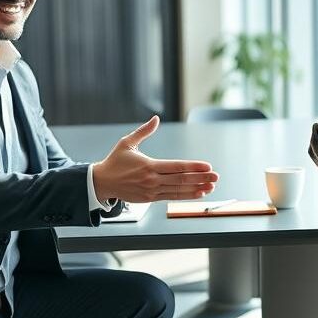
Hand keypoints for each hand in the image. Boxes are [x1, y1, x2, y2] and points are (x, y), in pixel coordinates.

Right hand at [91, 116, 218, 202]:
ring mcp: (151, 191)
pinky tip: (198, 193)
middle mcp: (152, 179)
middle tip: (215, 176)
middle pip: (181, 179)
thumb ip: (144, 131)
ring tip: (211, 186)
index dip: (194, 167)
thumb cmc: (115, 162)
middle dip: (201, 178)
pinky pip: (172, 197)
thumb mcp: (127, 143)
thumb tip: (156, 118)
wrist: (102, 183)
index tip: (207, 166)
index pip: (176, 166)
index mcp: (148, 165)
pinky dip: (186, 195)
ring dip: (197, 188)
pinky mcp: (150, 199)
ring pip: (178, 190)